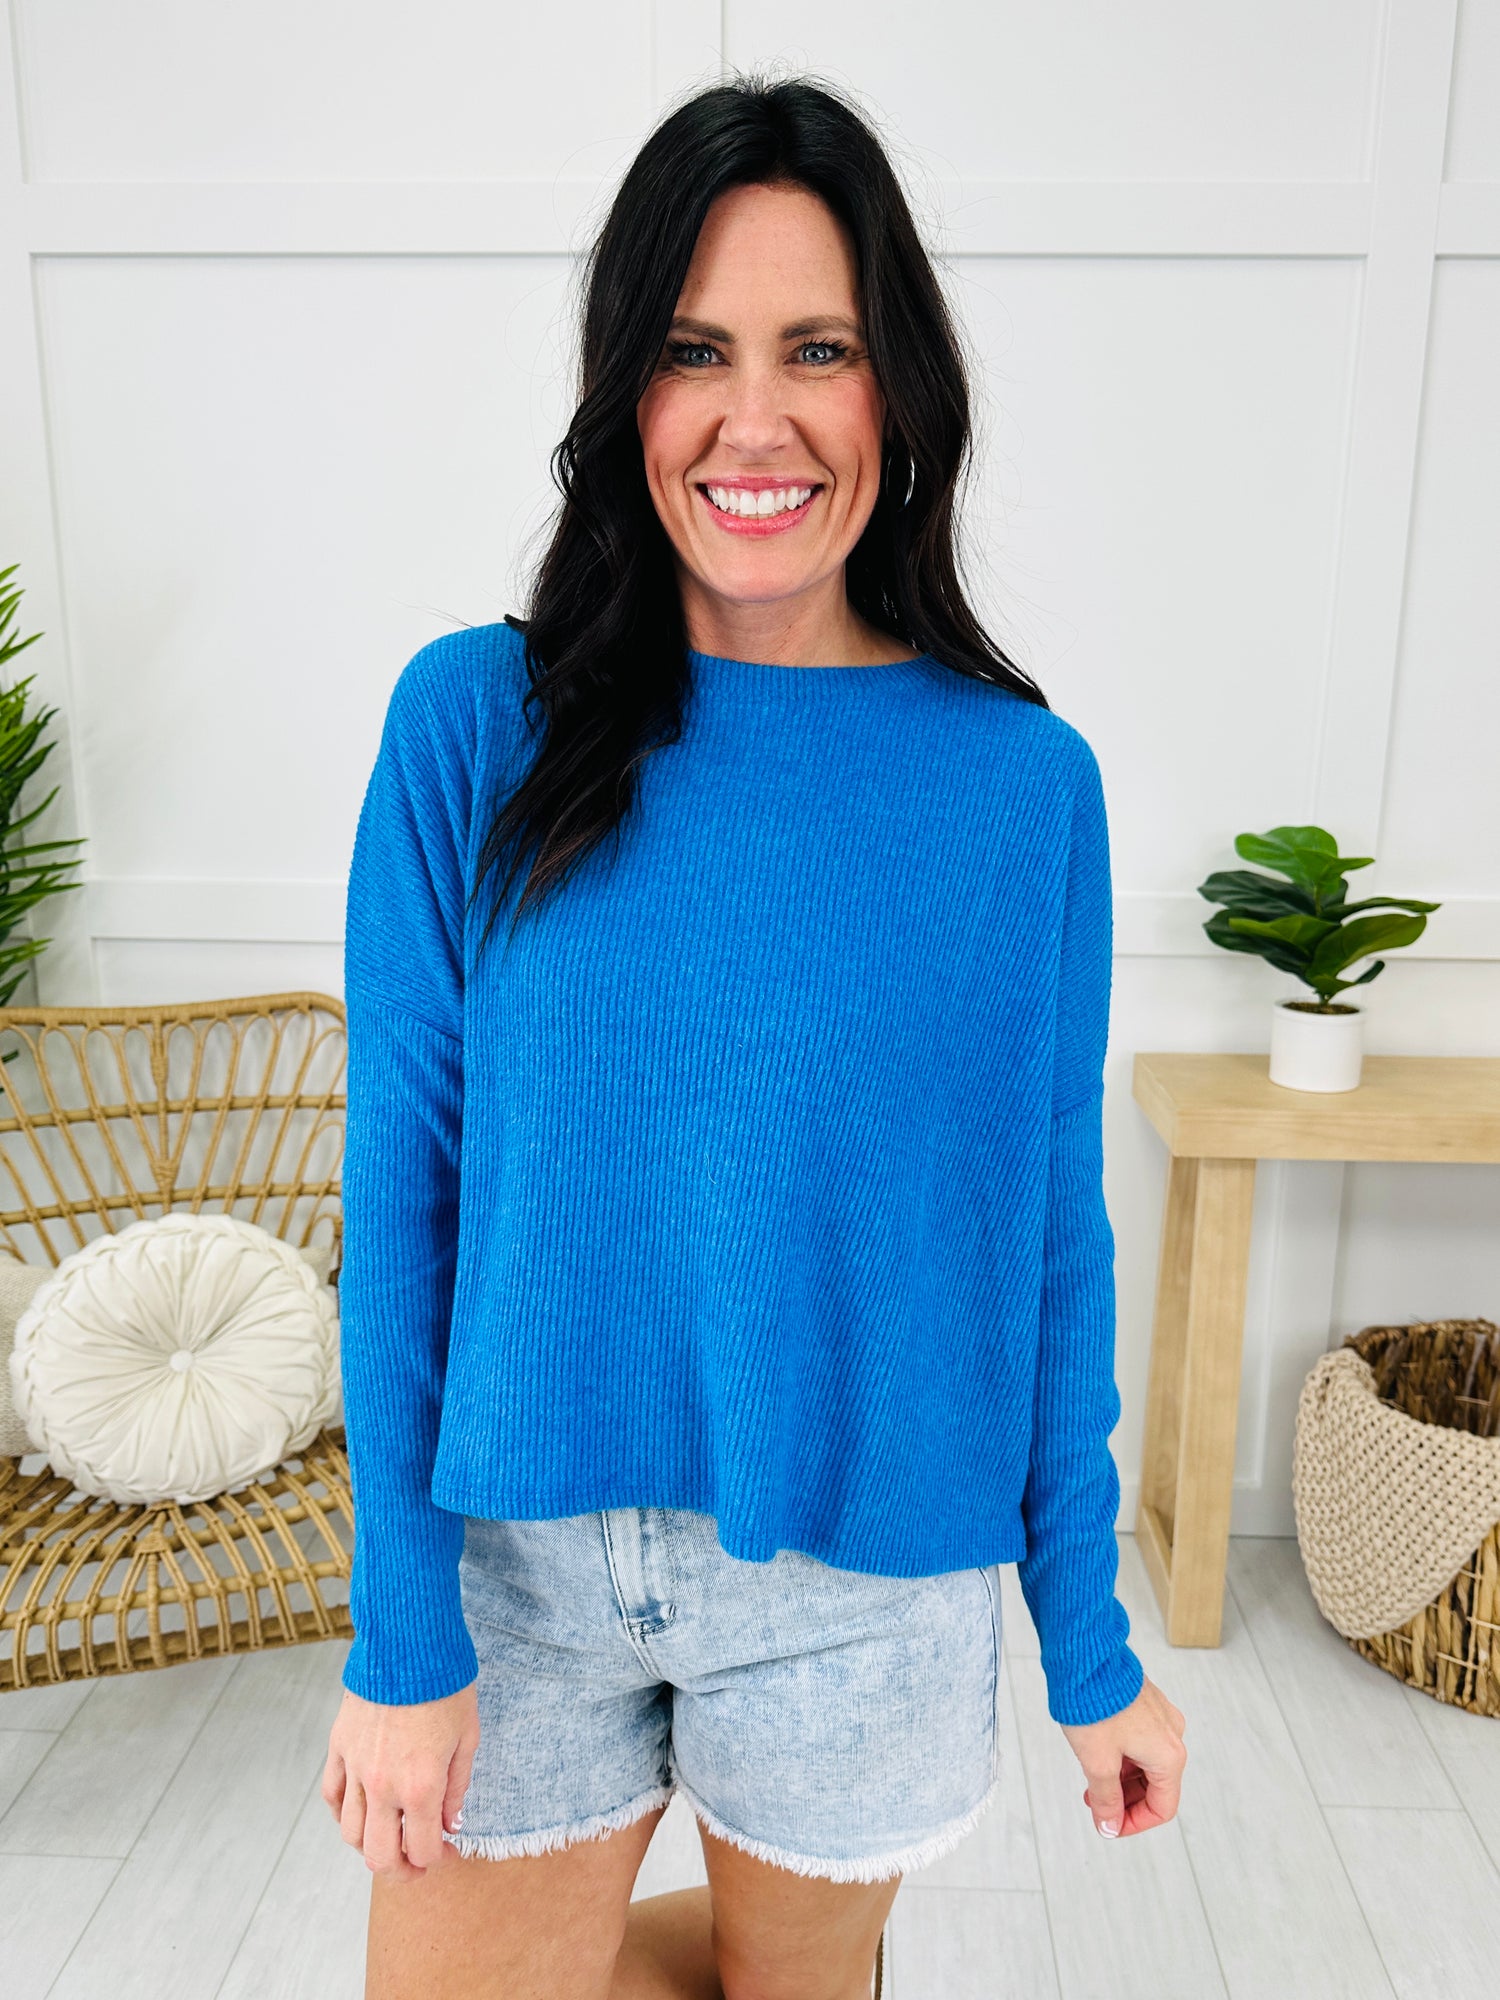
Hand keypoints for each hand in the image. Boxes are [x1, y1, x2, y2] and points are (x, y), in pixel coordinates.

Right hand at [322, 1679, 479, 1879]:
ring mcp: (356, 1768)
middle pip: (380, 1857)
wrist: (408, 1642)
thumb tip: (451, 1825)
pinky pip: (333, 1796)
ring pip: (351, 1833)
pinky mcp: (339, 1747)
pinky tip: (361, 1813)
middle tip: (417, 1864)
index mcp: (421, 1786)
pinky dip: (344, 1814)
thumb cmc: (446, 1685)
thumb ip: (457, 1788)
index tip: (447, 1852)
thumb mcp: (467, 1737)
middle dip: (401, 1871)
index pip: (423, 1850)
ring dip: (370, 1847)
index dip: (438, 1860)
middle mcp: (384, 1786)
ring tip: (391, 1839)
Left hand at [1059, 1674, 1185, 1838]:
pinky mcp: (1147, 1704)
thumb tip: (1109, 1826)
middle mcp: (1172, 1735)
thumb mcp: (1097, 1761)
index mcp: (1168, 1755)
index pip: (1162, 1808)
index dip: (1134, 1823)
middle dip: (1124, 1800)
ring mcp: (1161, 1717)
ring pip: (1146, 1764)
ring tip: (1090, 1781)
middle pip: (1156, 1786)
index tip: (1107, 1824)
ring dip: (1121, 1779)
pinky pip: (1140, 1742)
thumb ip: (1106, 1800)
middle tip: (1094, 1803)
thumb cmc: (1095, 1704)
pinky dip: (1122, 1757)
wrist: (1088, 1655)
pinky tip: (1098, 1755)